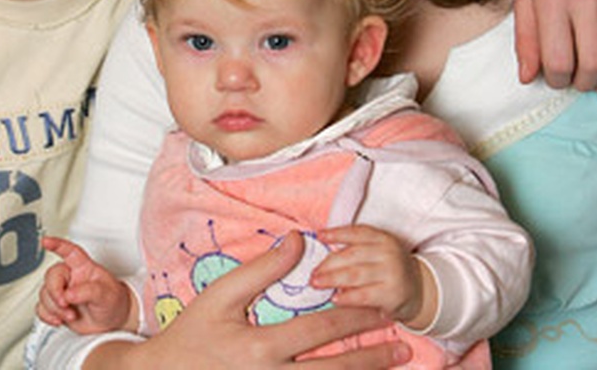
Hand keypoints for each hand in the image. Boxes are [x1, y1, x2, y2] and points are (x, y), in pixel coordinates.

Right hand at [37, 236, 133, 334]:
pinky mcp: (56, 307)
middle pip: (52, 276)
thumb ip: (89, 291)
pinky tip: (59, 319)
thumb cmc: (113, 301)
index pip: (70, 251)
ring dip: (54, 308)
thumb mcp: (106, 294)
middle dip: (55, 292)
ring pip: (45, 294)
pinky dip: (47, 316)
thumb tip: (69, 293)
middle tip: (65, 303)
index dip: (57, 244)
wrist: (112, 320)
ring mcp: (63, 292)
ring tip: (70, 315)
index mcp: (84, 267)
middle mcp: (71, 277)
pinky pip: (41, 308)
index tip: (45, 241)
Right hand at [84, 231, 411, 369]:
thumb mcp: (221, 294)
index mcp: (261, 346)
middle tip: (405, 348)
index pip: (321, 331)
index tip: (383, 311)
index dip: (356, 319)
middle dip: (373, 358)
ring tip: (393, 369)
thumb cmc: (191, 335)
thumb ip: (262, 267)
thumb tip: (298, 240)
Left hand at [312, 225, 435, 331]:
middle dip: (328, 264)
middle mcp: (388, 252)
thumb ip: (353, 251)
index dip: (336, 233)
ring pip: (355, 274)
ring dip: (332, 279)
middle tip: (311, 273)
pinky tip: (335, 298)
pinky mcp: (393, 294)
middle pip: (352, 254)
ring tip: (316, 283)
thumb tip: (321, 257)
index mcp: (382, 238)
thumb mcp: (376, 252)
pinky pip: (365, 295)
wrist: (419, 291)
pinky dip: (347, 297)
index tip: (318, 236)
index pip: (356, 232)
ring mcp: (392, 272)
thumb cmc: (387, 269)